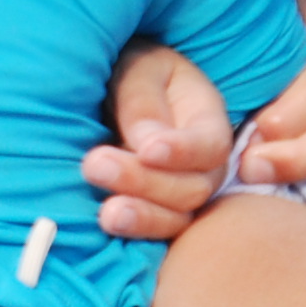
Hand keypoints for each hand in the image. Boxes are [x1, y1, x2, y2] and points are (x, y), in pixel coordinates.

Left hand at [84, 41, 232, 238]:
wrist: (113, 89)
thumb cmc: (132, 73)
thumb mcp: (139, 70)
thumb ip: (143, 103)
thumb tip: (147, 146)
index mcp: (207, 121)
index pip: (210, 145)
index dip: (183, 152)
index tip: (148, 149)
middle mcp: (203, 167)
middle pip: (192, 189)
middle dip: (145, 182)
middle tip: (95, 165)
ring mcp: (181, 196)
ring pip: (175, 220)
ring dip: (140, 218)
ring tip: (106, 214)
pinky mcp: (155, 216)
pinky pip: (153, 236)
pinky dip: (132, 235)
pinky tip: (103, 228)